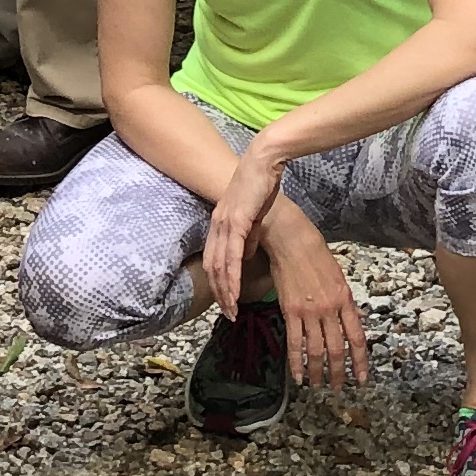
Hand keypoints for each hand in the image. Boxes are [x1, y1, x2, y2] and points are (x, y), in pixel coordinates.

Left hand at [199, 142, 290, 315]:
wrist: (264, 161)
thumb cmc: (262, 186)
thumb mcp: (254, 215)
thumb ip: (249, 236)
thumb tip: (246, 255)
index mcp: (220, 223)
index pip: (212, 260)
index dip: (217, 283)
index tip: (226, 301)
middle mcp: (217, 225)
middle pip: (211, 267)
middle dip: (219, 294)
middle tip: (228, 314)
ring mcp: (225, 223)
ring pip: (219, 266)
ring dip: (225, 291)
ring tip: (231, 310)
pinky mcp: (237, 221)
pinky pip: (232, 255)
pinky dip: (232, 276)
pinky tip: (235, 291)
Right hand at [255, 200, 365, 390]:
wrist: (292, 240)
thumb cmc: (315, 253)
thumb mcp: (338, 277)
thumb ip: (343, 302)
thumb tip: (349, 321)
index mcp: (345, 299)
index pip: (357, 337)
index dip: (360, 361)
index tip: (362, 378)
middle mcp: (330, 309)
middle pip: (337, 349)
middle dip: (339, 372)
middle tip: (338, 388)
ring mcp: (310, 311)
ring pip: (317, 350)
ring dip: (318, 372)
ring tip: (318, 386)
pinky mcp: (290, 311)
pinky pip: (295, 342)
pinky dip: (296, 362)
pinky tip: (297, 376)